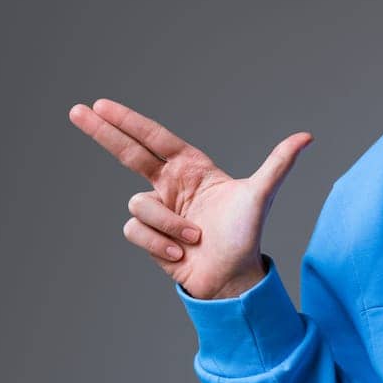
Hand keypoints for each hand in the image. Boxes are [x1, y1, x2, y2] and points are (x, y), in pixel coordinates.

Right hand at [67, 97, 313, 299]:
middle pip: (128, 153)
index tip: (102, 105)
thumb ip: (279, 163)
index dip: (129, 122)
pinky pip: (136, 230)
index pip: (154, 138)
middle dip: (103, 132)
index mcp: (192, 169)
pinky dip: (159, 243)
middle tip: (76, 110)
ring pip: (139, 205)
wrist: (233, 277)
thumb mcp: (261, 194)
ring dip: (167, 224)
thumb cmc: (247, 235)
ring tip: (194, 238)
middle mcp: (171, 185)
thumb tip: (306, 136)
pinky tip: (180, 253)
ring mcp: (159, 210)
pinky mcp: (150, 236)